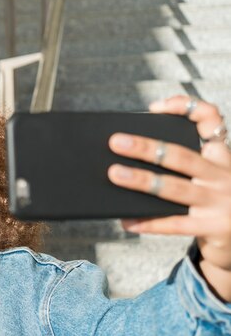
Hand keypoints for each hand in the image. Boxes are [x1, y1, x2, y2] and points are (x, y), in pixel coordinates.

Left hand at [107, 95, 230, 301]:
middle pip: (181, 156)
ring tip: (115, 174)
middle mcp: (224, 175)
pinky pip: (175, 224)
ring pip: (174, 187)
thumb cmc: (215, 203)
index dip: (185, 108)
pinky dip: (148, 223)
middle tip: (116, 142)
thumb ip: (184, 165)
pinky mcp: (215, 227)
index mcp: (221, 156)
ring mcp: (221, 202)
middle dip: (146, 148)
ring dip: (142, 180)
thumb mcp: (210, 177)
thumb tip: (132, 161)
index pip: (210, 120)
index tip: (155, 107)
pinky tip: (128, 221)